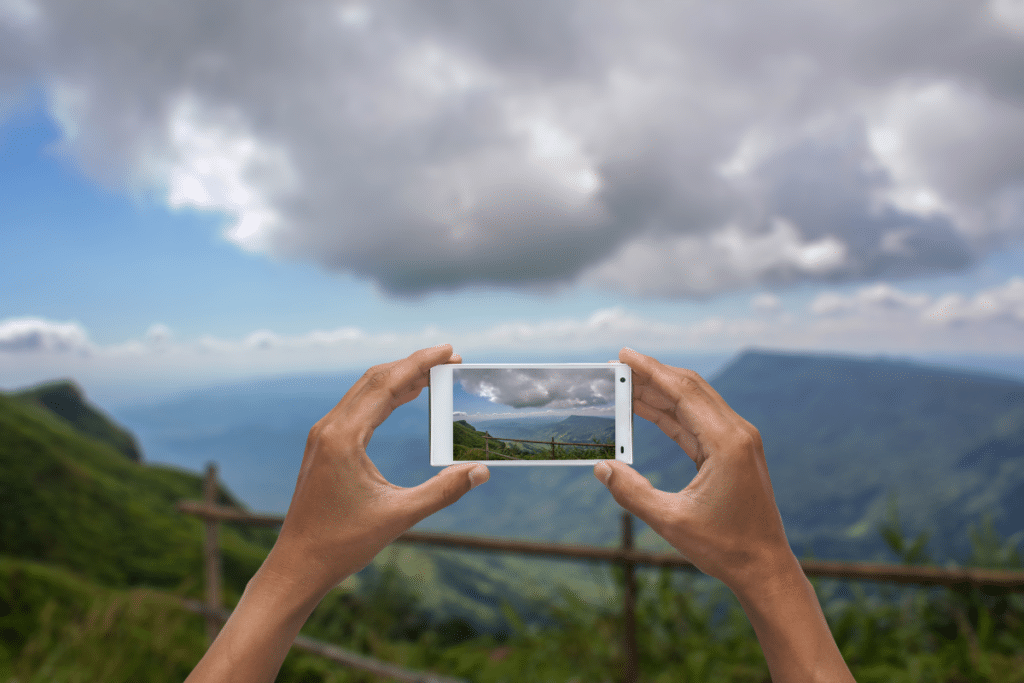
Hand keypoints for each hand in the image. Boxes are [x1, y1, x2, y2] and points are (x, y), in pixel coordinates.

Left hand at [265, 344, 489, 599]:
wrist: (297, 565)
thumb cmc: (343, 543)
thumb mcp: (399, 516)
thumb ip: (443, 492)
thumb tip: (481, 472)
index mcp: (344, 437)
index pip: (387, 385)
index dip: (420, 364)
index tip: (449, 350)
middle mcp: (329, 428)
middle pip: (375, 379)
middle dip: (413, 365)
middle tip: (450, 358)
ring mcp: (323, 436)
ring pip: (365, 391)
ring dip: (399, 378)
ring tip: (434, 373)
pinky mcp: (324, 446)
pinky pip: (357, 407)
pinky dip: (384, 395)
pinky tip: (404, 397)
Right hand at [594, 347, 792, 592]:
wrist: (764, 568)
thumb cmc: (724, 548)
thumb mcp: (671, 522)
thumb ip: (632, 493)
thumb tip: (601, 467)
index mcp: (727, 443)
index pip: (683, 392)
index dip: (650, 370)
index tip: (623, 355)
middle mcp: (737, 434)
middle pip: (689, 389)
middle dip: (652, 375)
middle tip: (616, 366)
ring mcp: (738, 441)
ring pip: (693, 403)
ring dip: (659, 392)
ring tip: (624, 386)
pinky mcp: (733, 452)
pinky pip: (697, 422)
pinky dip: (670, 413)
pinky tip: (646, 409)